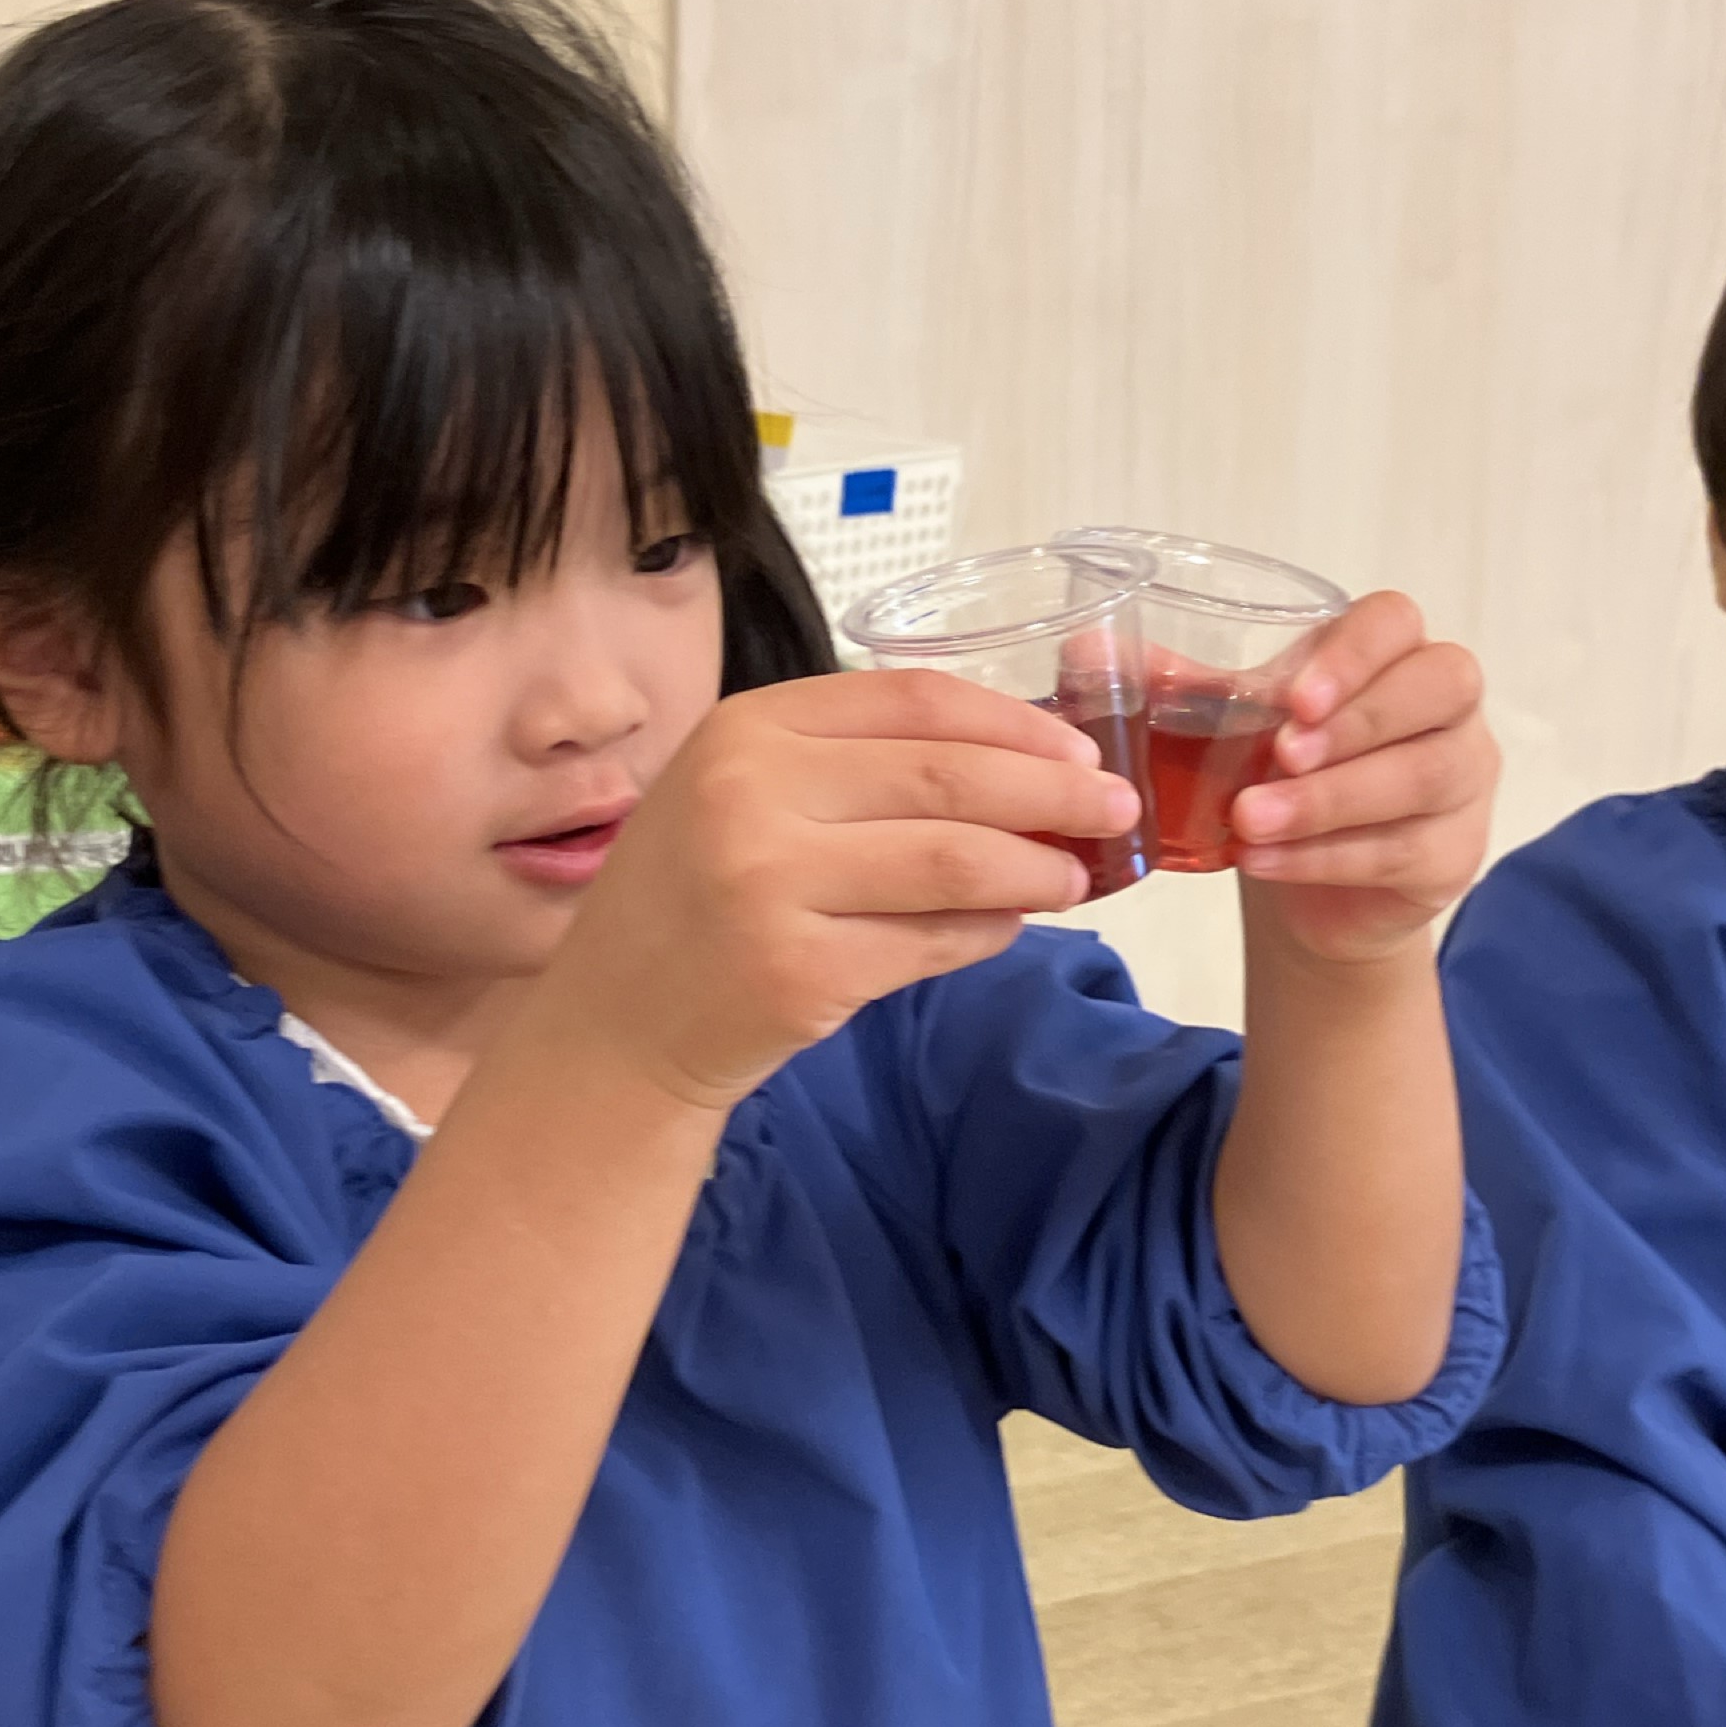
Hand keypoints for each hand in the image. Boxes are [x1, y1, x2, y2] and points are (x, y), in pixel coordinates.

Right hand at [547, 670, 1138, 1112]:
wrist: (613, 1025)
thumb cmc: (694, 898)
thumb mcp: (742, 794)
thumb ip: (853, 765)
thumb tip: (1023, 761)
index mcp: (745, 731)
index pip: (912, 701)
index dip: (1013, 721)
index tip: (1078, 747)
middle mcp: (750, 797)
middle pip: (948, 777)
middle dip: (1054, 791)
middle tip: (1113, 809)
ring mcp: (770, 888)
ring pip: (955, 862)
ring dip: (1037, 868)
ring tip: (1076, 875)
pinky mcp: (800, 975)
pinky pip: (933, 944)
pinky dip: (989, 934)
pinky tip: (1009, 928)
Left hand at [1225, 590, 1495, 961]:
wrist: (1309, 889)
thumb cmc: (1285, 780)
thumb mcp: (1242, 727)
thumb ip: (1197, 692)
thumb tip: (1116, 658)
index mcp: (1391, 652)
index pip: (1396, 621)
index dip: (1354, 653)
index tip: (1296, 698)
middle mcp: (1446, 705)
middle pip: (1440, 686)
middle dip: (1356, 722)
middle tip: (1279, 755)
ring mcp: (1465, 777)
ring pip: (1425, 774)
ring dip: (1329, 799)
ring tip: (1250, 820)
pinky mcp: (1457, 852)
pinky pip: (1405, 849)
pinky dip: (1325, 857)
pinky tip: (1264, 860)